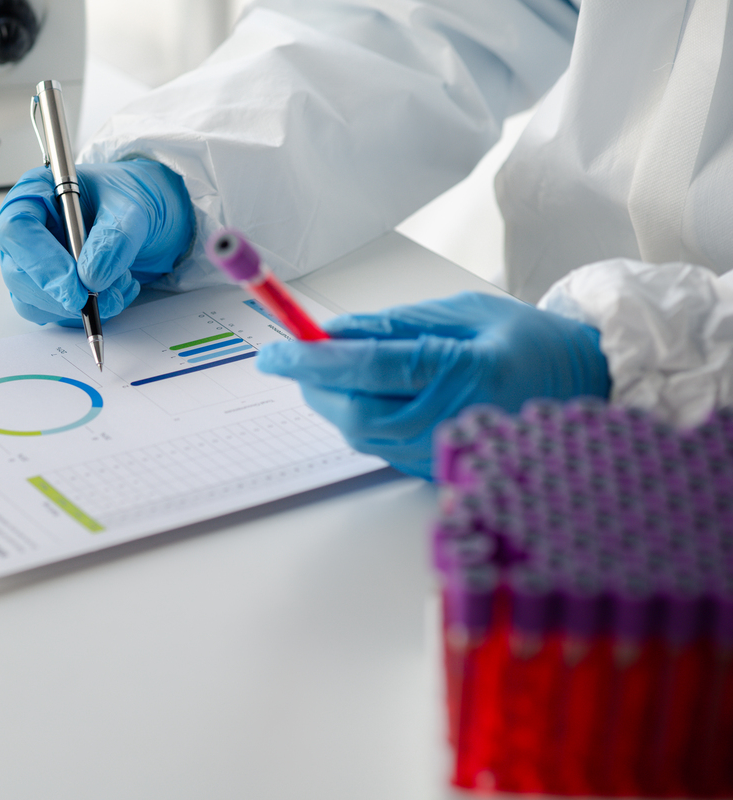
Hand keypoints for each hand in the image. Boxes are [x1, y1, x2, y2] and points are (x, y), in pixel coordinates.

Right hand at [0, 159, 193, 324]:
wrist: (147, 216)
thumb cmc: (130, 198)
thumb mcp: (132, 208)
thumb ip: (113, 239)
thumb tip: (90, 277)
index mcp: (34, 194)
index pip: (17, 230)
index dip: (42, 263)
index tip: (76, 287)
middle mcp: (26, 231)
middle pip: (17, 273)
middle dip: (61, 294)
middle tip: (101, 298)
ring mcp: (33, 263)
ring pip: (33, 302)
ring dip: (78, 307)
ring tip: (121, 285)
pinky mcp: (47, 289)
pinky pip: (54, 314)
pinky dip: (87, 313)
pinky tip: (116, 293)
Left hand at [255, 292, 611, 479]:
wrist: (587, 390)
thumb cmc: (528, 343)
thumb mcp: (464, 313)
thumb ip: (394, 325)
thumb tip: (331, 333)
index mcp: (465, 371)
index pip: (368, 368)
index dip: (311, 360)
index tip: (272, 352)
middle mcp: (454, 419)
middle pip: (353, 412)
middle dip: (313, 386)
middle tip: (296, 358)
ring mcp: (448, 452)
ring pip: (360, 434)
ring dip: (333, 402)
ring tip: (336, 370)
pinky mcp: (441, 472)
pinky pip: (380, 447)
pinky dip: (360, 418)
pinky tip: (370, 395)